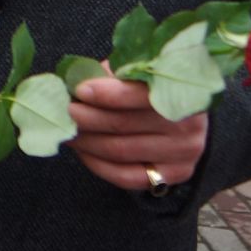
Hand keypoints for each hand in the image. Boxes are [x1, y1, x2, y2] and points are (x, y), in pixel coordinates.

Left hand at [67, 70, 208, 191]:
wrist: (184, 119)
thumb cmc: (151, 90)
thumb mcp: (137, 74)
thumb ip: (112, 76)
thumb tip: (74, 81)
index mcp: (178, 92)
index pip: (137, 95)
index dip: (105, 94)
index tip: (79, 90)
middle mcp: (186, 126)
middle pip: (122, 125)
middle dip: (86, 118)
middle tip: (64, 112)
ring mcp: (182, 154)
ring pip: (119, 151)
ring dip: (86, 141)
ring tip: (67, 131)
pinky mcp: (173, 175)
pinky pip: (126, 176)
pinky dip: (98, 165)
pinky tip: (83, 152)